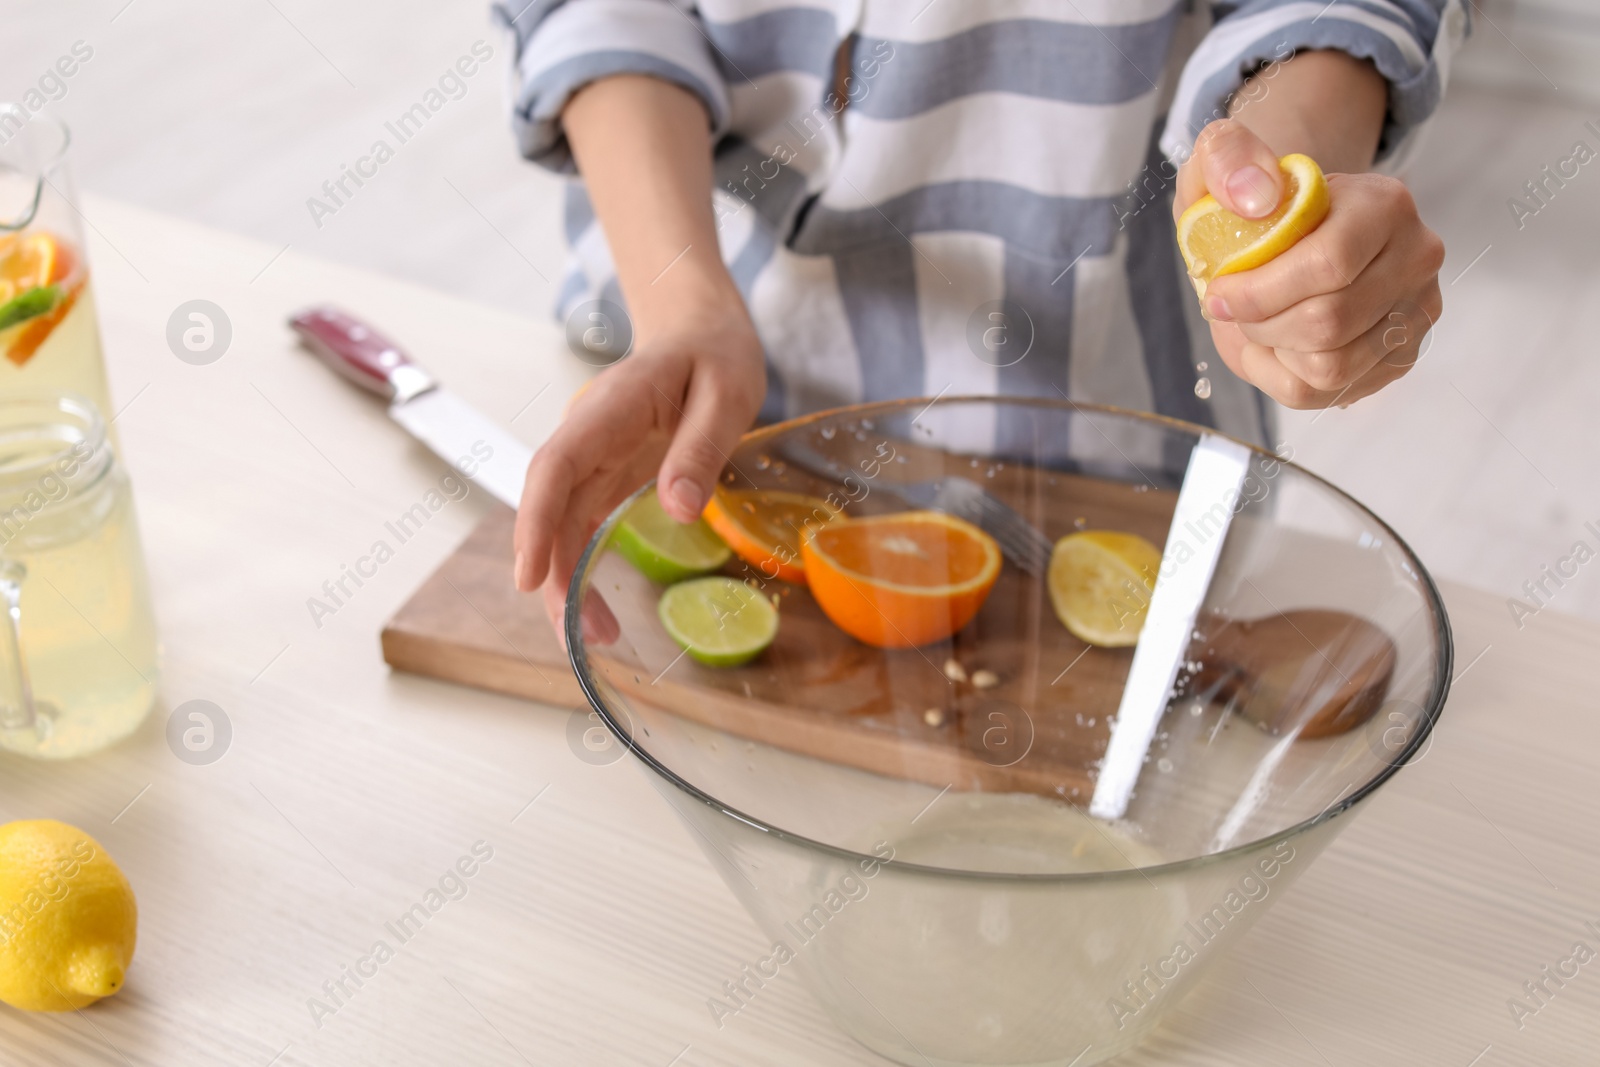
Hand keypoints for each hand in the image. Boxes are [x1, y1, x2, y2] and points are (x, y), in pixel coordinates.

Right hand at [513, 299, 765, 637]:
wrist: (699, 331)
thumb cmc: (714, 355)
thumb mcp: (727, 393)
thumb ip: (702, 447)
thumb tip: (680, 511)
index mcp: (610, 408)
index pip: (557, 466)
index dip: (537, 521)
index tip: (529, 576)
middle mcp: (587, 436)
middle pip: (550, 508)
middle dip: (552, 575)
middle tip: (581, 636)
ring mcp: (590, 459)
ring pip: (560, 525)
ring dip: (565, 582)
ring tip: (593, 637)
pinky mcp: (603, 478)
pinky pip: (579, 526)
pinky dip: (580, 568)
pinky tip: (594, 608)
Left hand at [1174, 119, 1443, 408]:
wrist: (1288, 228)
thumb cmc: (1256, 201)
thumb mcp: (1227, 160)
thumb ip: (1229, 157)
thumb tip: (1254, 198)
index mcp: (1385, 204)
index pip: (1328, 265)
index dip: (1259, 292)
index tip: (1217, 293)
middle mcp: (1417, 258)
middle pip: (1328, 323)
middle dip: (1260, 325)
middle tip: (1232, 311)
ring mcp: (1417, 312)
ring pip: (1331, 368)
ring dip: (1273, 354)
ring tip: (1256, 325)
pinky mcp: (1402, 356)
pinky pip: (1332, 392)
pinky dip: (1285, 377)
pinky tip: (1275, 346)